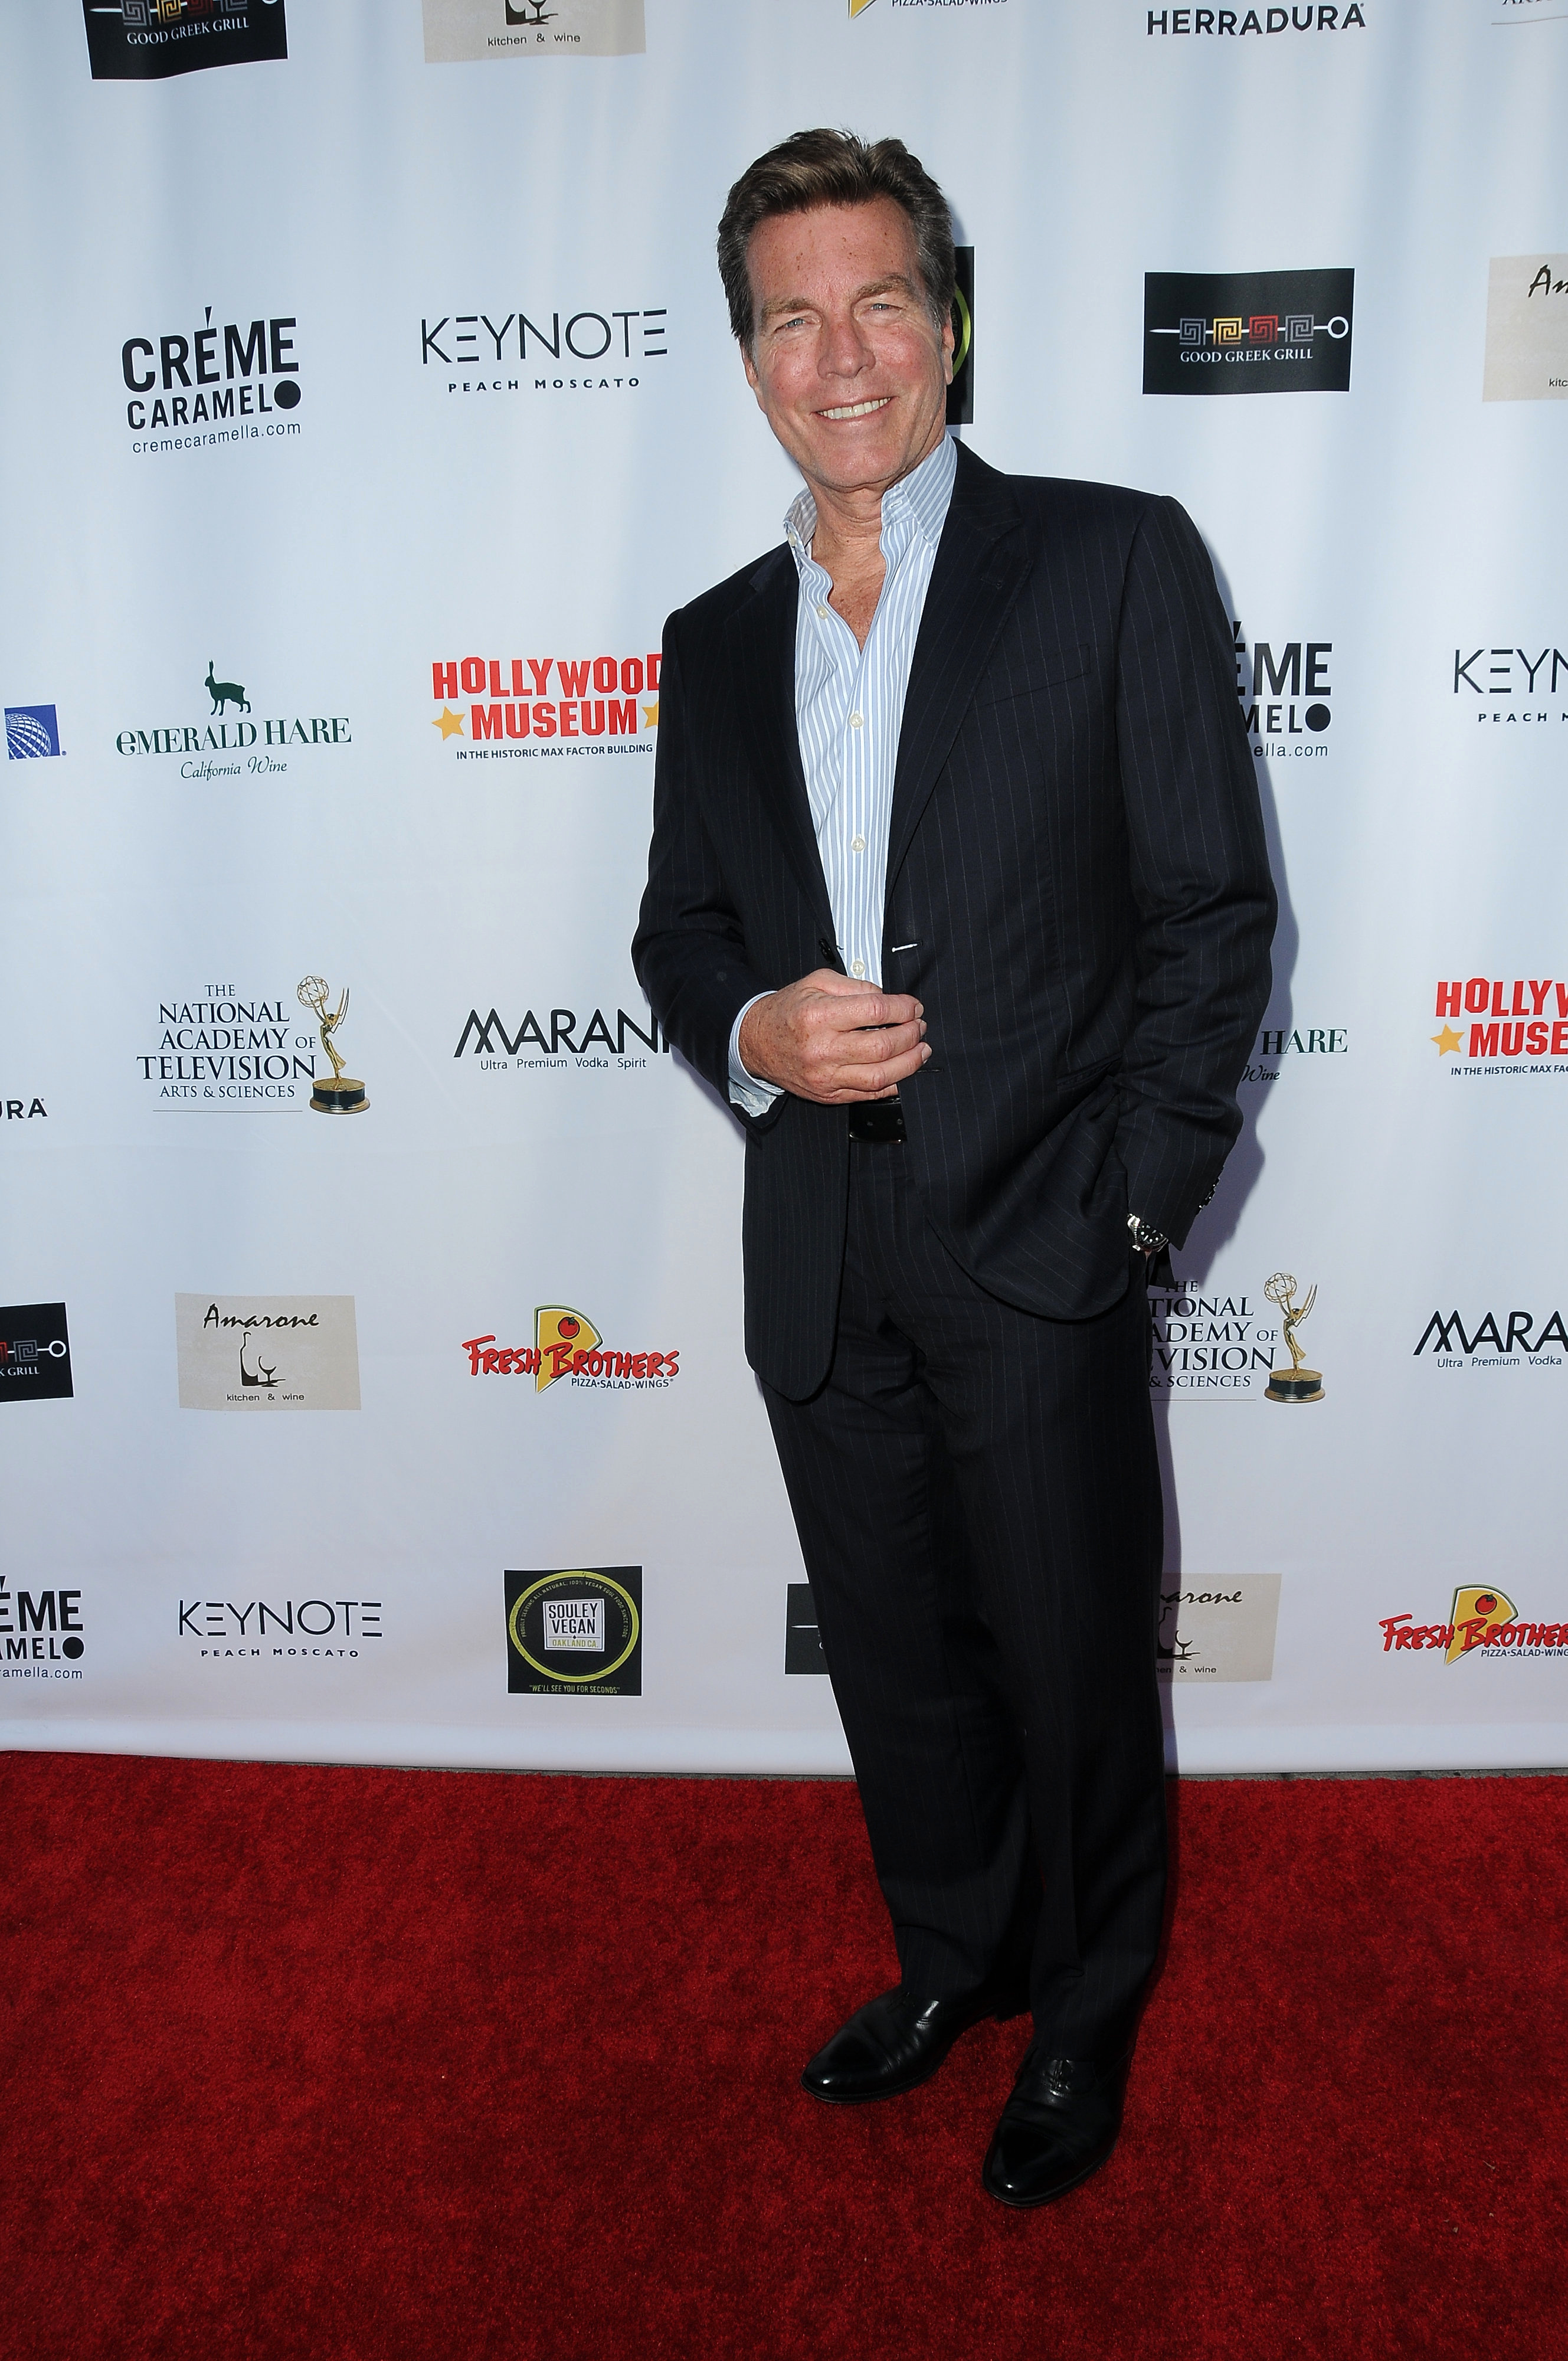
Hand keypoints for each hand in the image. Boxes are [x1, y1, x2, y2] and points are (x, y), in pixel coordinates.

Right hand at [739, 969, 929, 1104]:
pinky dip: (894, 1084)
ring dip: (910, 1063)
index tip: (913, 1006)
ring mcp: (825, 1076)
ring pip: (880, 1076)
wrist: (756, 1042)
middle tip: (919, 1026)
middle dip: (911, 1035)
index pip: (875, 1011)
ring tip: (921, 1050)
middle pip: (882, 1046)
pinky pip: (869, 1094)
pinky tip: (904, 1071)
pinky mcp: (827, 1094)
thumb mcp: (816, 982)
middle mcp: (822, 1049)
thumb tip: (887, 998)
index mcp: (819, 1016)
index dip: (903, 1008)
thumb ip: (854, 985)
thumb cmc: (787, 1010)